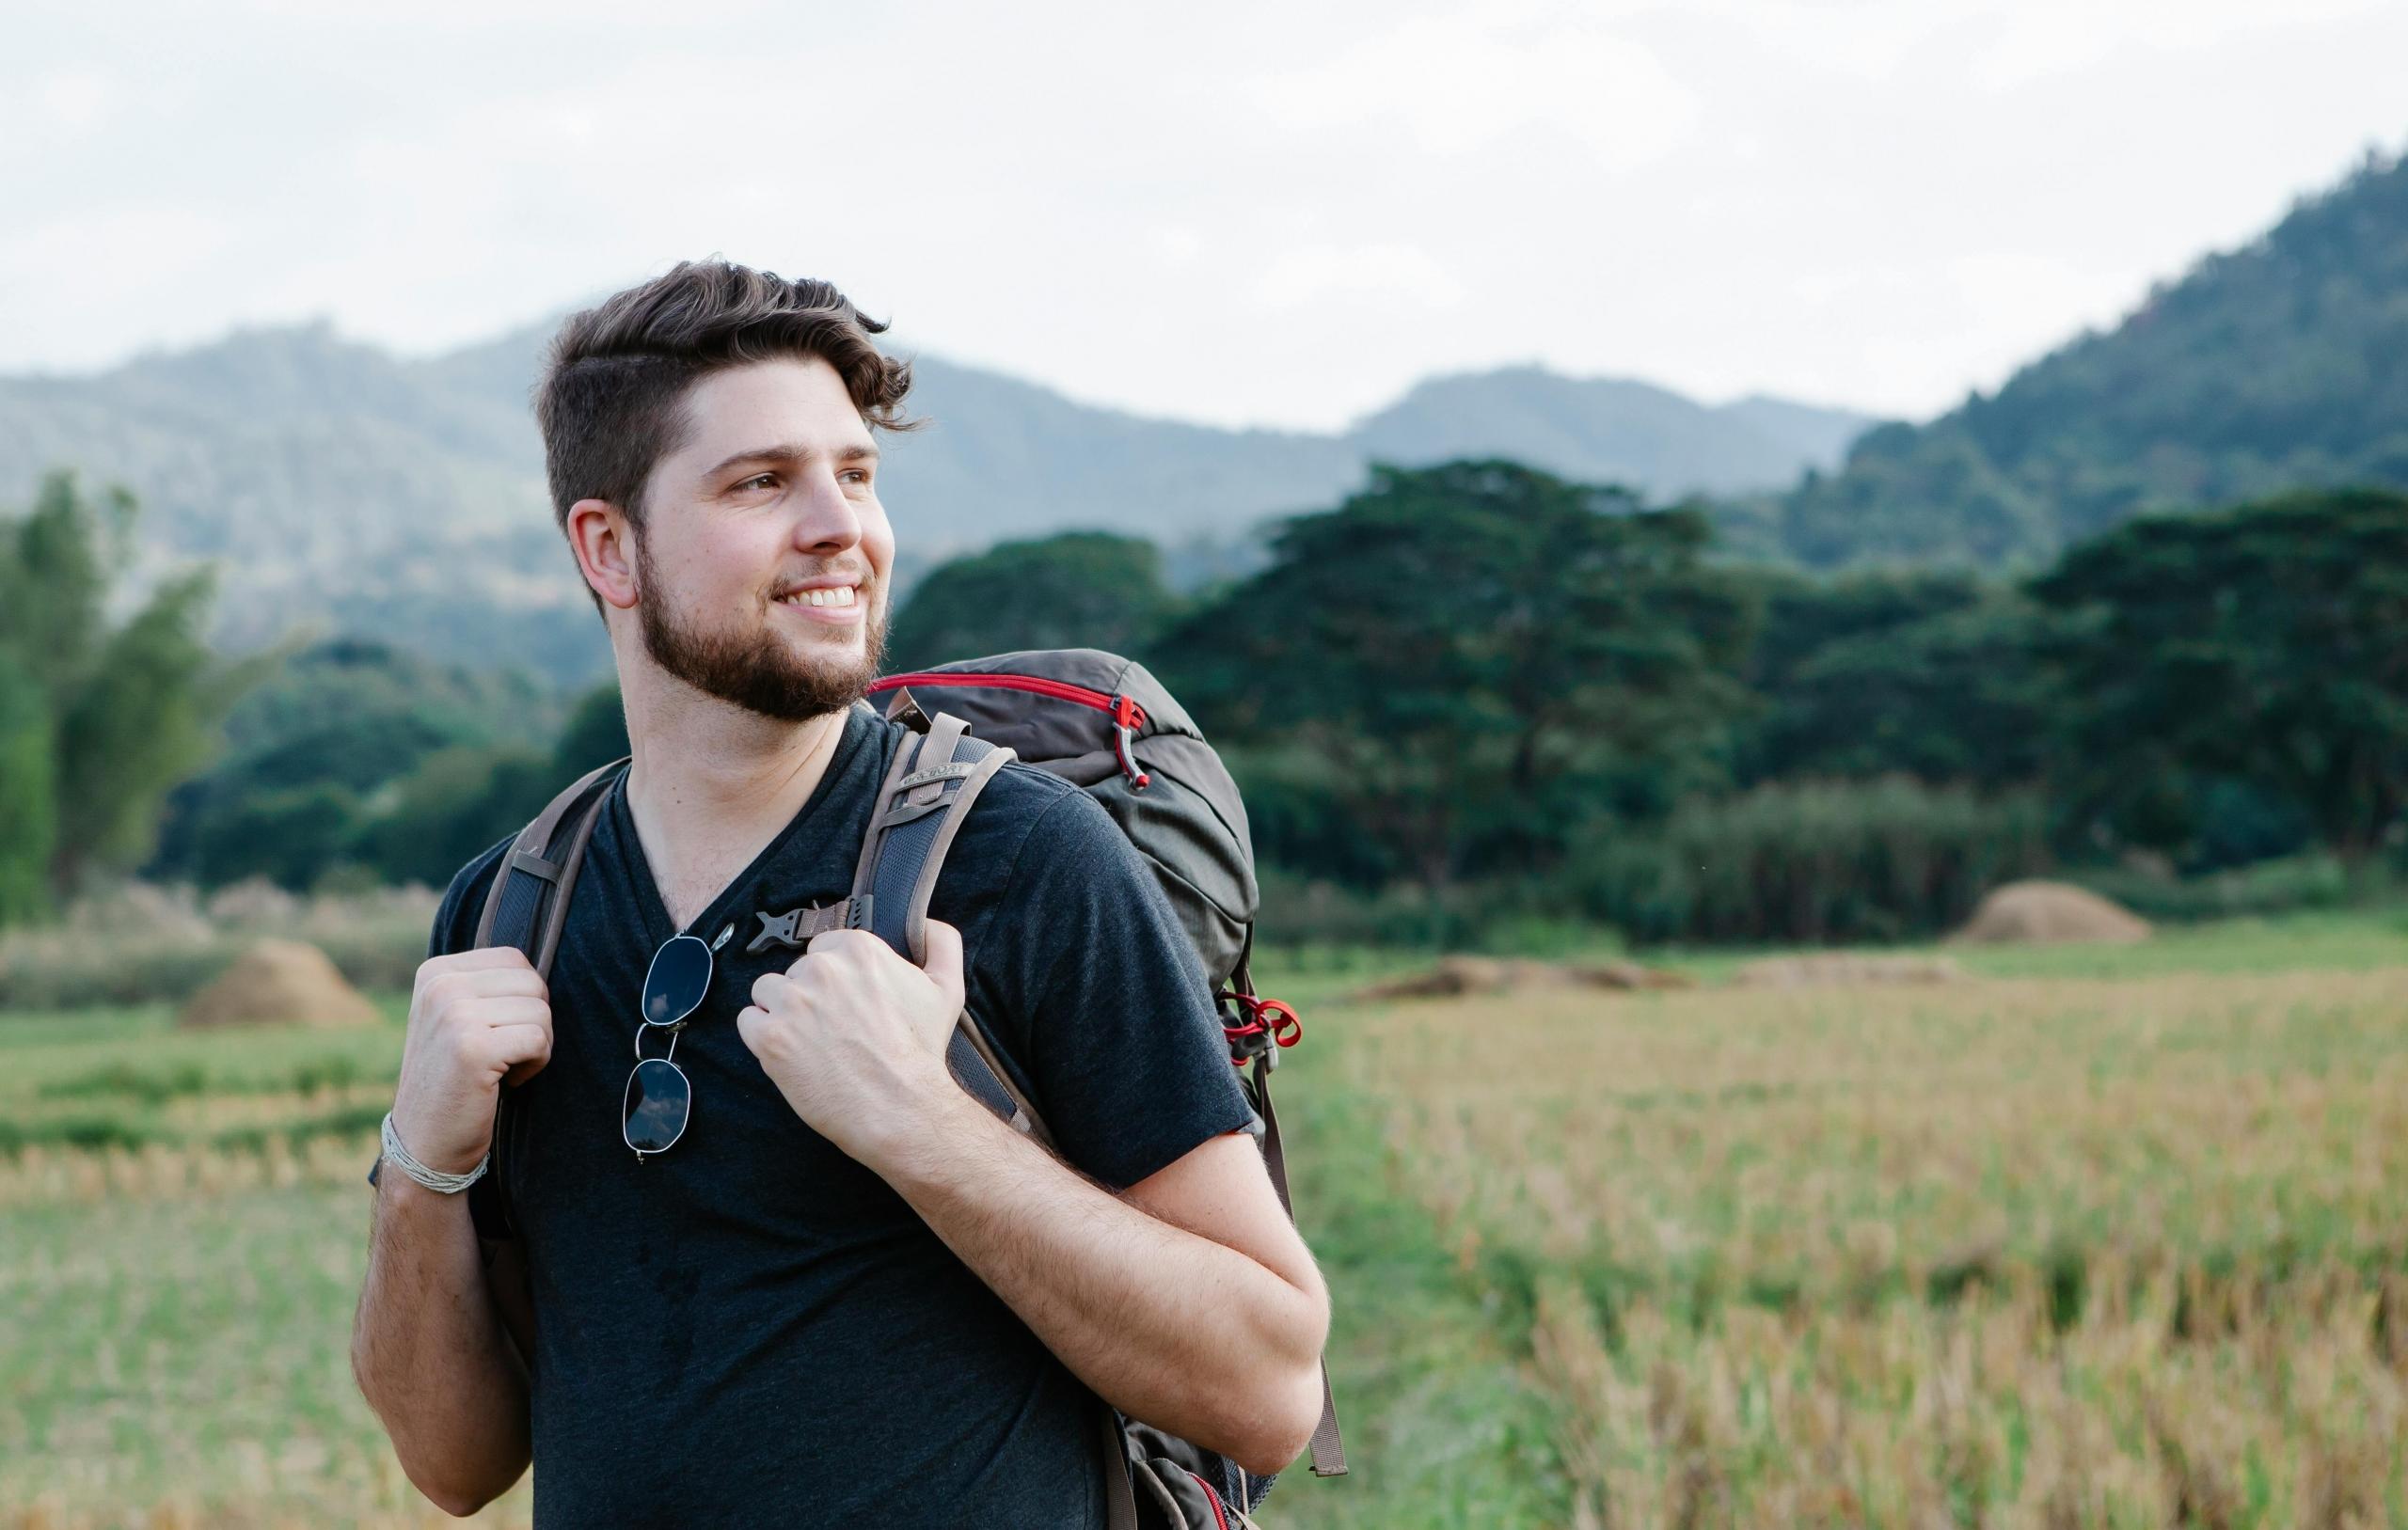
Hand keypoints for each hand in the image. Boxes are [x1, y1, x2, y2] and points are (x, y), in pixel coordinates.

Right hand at [389, 948, 552, 1176]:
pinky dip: (535, 1064)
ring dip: (536, 1045)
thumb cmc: (453, 1080)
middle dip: (534, 1022)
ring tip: (502, 1068)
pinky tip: (506, 1081)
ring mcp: (454, 1015)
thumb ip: (487, 986)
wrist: (424, 1142)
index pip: (514, 960)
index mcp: (436, 973)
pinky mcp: (472, 1048)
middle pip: (532, 983)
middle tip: (505, 1053)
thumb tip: (548, 960)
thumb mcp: (455, 1018)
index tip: (495, 1031)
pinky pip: (538, 1039)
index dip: (523, 999)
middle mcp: (440, 987)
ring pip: (541, 1010)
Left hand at [735, 920, 966, 1165]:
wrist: (900, 1108)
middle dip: (811, 996)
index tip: (846, 1002)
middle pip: (797, 969)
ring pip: (768, 990)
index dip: (835, 976)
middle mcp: (823, 969)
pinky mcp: (770, 1037)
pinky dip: (763, 1036)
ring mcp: (793, 1002)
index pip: (825, 946)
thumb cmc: (922, 1052)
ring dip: (783, 1012)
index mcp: (859, 949)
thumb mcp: (947, 989)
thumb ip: (942, 943)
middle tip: (835, 1029)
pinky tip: (789, 1052)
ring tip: (809, 1041)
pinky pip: (749, 1020)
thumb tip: (924, 924)